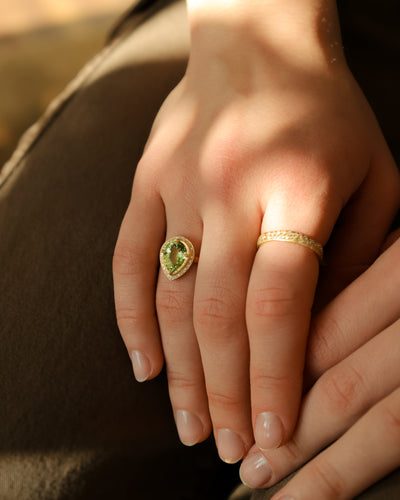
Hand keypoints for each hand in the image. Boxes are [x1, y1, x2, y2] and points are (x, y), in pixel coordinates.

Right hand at [113, 3, 399, 462]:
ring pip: (169, 297)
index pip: (280, 307)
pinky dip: (130, 318)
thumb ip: (353, 255)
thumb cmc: (327, 113)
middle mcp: (229, 191)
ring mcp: (178, 187)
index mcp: (296, 189)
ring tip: (186, 427)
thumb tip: (321, 335)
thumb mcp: (374, 176)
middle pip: (219, 314)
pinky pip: (127, 260)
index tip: (272, 436)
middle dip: (223, 393)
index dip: (274, 379)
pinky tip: (143, 365)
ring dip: (179, 371)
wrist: (258, 46)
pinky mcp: (146, 184)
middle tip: (225, 452)